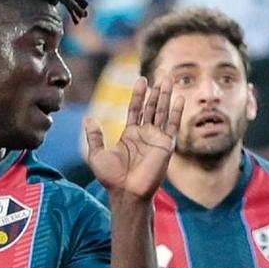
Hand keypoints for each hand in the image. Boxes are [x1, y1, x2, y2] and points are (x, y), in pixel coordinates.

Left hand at [86, 76, 180, 201]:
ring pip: (163, 112)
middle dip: (156, 91)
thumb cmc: (111, 177)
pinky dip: (176, 112)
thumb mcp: (96, 154)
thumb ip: (94, 136)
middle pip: (152, 107)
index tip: (141, 80)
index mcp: (131, 134)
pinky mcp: (166, 145)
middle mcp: (146, 134)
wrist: (126, 192)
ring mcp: (157, 138)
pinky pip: (173, 125)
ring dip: (166, 96)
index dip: (139, 95)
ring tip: (170, 80)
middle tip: (161, 75)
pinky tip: (179, 99)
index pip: (136, 109)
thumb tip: (88, 118)